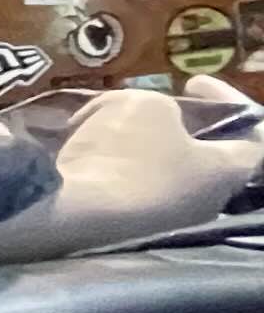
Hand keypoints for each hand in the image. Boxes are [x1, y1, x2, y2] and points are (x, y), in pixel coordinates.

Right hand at [51, 87, 253, 239]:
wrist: (68, 210)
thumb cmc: (124, 152)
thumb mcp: (147, 105)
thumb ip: (164, 107)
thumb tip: (155, 121)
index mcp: (228, 171)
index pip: (254, 133)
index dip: (227, 99)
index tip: (191, 82)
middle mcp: (207, 202)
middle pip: (203, 154)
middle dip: (178, 126)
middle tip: (151, 106)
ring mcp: (167, 222)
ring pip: (162, 172)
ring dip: (141, 145)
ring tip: (107, 124)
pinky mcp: (129, 230)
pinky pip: (130, 189)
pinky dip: (116, 167)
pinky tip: (88, 150)